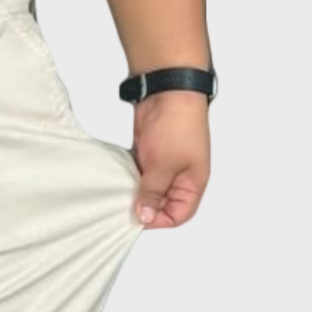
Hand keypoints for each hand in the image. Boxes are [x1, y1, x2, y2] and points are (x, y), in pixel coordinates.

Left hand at [131, 90, 210, 228]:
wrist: (167, 90)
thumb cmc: (176, 124)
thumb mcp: (162, 166)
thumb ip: (152, 194)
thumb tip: (145, 217)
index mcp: (193, 183)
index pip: (178, 216)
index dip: (159, 221)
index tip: (138, 219)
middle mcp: (181, 177)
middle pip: (162, 205)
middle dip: (144, 208)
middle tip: (124, 209)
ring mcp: (166, 166)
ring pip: (149, 191)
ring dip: (135, 194)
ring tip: (119, 196)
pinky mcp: (151, 156)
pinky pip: (140, 176)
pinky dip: (129, 180)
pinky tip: (117, 182)